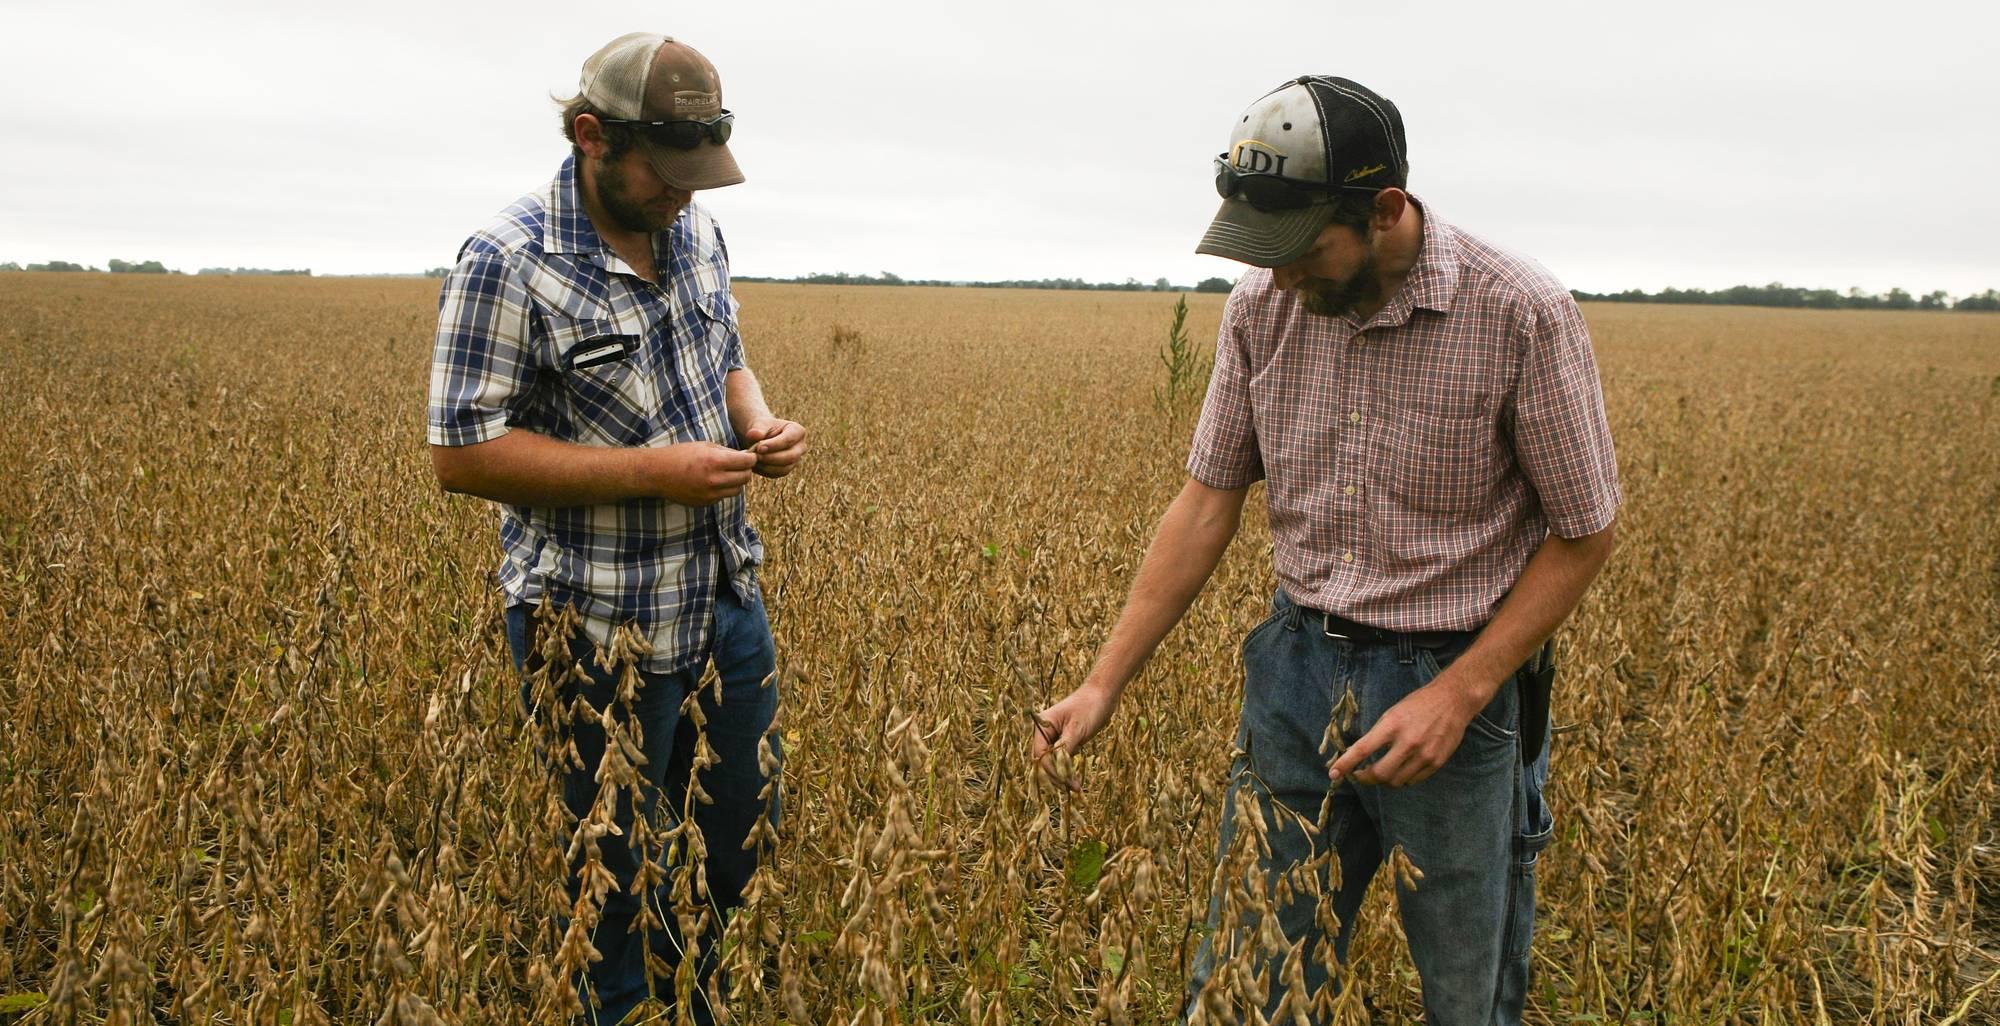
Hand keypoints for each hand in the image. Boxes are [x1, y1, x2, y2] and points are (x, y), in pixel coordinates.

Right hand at [646, 442, 757, 505]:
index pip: (747, 462)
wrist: (657, 473)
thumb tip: (744, 456)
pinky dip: (723, 489)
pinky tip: (713, 482)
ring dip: (736, 482)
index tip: (749, 456)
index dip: (751, 458)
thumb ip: (726, 452)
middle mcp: (715, 480)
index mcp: (715, 461)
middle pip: (745, 478)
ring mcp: (710, 494)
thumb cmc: (680, 455)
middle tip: (740, 465)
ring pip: (737, 490)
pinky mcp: (705, 503)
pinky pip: (723, 496)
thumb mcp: (704, 446)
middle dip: (745, 470)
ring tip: (727, 474)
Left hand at [741, 417, 807, 477]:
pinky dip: (764, 471)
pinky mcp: (787, 469)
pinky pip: (777, 474)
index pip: (789, 440)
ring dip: (766, 466)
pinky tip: (755, 464)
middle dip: (771, 458)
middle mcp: (801, 447)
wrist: (761, 437)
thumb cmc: (762, 428)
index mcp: (798, 431)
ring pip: (784, 468)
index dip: (774, 445)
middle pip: (791, 457)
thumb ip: (757, 429)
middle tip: (755, 456)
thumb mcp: (759, 424)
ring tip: (753, 459)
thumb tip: (753, 434)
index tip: (759, 448)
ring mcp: (796, 460)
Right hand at [1031, 682, 1118, 791]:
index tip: (1064, 782)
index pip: (1040, 754)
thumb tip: (1058, 771)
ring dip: (1062, 775)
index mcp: (1042, 725)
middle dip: (1055, 776)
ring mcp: (1054, 737)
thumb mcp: (1077, 729)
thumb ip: (1065, 749)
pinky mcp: (1065, 740)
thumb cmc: (1089, 707)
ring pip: (1052, 762)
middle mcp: (1045, 732)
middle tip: (1071, 788)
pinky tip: (1076, 780)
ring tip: (1075, 787)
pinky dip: (1067, 770)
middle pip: (1043, 760)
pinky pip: (1061, 759)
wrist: (1103, 694)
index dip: (1050, 770)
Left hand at [1327, 683, 1476, 788]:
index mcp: (1392, 725)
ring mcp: (1424, 754)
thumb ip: (1379, 734)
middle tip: (1359, 776)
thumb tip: (1361, 754)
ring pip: (1396, 782)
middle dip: (1365, 779)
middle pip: (1380, 774)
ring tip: (1380, 773)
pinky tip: (1399, 771)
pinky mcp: (1436, 762)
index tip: (1334, 773)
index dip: (1346, 764)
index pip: (1363, 749)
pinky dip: (1402, 780)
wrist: (1453, 700)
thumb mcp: (1393, 712)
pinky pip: (1413, 781)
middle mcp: (1408, 742)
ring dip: (1384, 781)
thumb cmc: (1419, 704)